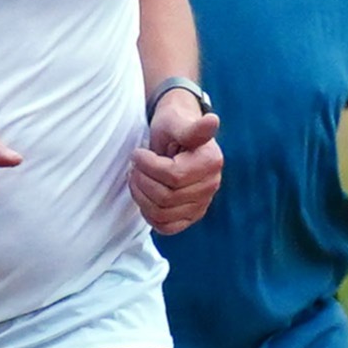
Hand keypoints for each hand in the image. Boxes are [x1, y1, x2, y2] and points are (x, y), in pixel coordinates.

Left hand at [132, 87, 223, 234]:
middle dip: (142, 181)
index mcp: (211, 162)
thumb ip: (192, 128)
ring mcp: (202, 204)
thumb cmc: (173, 126)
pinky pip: (167, 227)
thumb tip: (212, 121)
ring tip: (137, 178)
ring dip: (141, 196)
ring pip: (162, 214)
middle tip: (135, 167)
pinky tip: (145, 195)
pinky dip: (149, 214)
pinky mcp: (191, 216)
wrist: (175, 137)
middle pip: (166, 197)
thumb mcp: (176, 123)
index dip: (148, 166)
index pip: (173, 176)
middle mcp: (211, 185)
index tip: (138, 153)